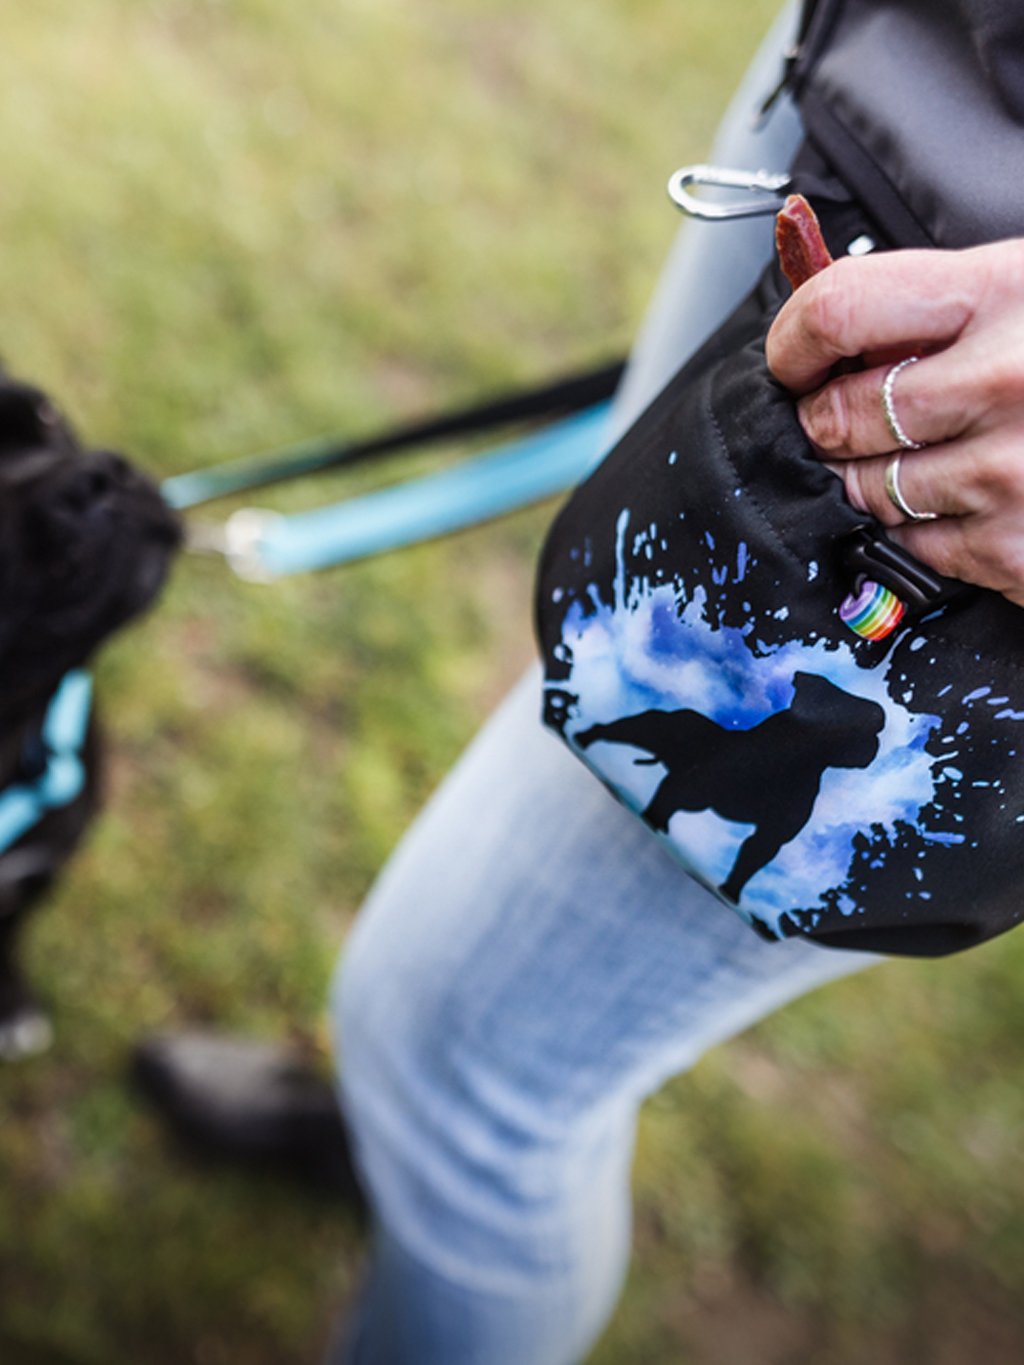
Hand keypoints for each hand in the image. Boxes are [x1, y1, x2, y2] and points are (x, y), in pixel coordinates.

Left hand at [765, 240, 1023, 607]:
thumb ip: (937, 310)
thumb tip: (826, 339)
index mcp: (1009, 292)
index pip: (840, 310)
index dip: (793, 340)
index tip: (791, 360)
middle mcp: (1008, 383)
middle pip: (838, 416)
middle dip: (825, 422)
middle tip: (846, 418)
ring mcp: (1013, 476)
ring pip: (868, 490)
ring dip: (872, 478)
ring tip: (927, 454)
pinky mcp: (1018, 552)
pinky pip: (915, 547)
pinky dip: (923, 530)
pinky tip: (972, 498)